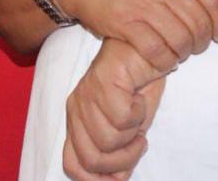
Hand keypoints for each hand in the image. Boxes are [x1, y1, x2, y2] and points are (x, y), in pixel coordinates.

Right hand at [60, 0, 217, 72]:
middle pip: (200, 23)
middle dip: (204, 41)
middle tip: (198, 45)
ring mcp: (143, 3)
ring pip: (181, 40)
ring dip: (185, 52)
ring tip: (182, 52)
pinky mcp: (126, 23)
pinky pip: (157, 51)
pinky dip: (165, 61)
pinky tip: (165, 59)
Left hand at [63, 38, 165, 179]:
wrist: (145, 50)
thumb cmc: (137, 88)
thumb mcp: (128, 129)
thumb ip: (119, 152)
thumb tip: (116, 179)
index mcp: (77, 123)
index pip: (73, 166)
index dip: (99, 179)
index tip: (123, 170)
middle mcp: (75, 110)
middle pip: (91, 160)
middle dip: (123, 160)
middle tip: (139, 140)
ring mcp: (86, 96)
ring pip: (108, 141)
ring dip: (133, 135)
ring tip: (139, 116)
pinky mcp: (102, 82)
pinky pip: (122, 118)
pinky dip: (138, 114)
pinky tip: (139, 98)